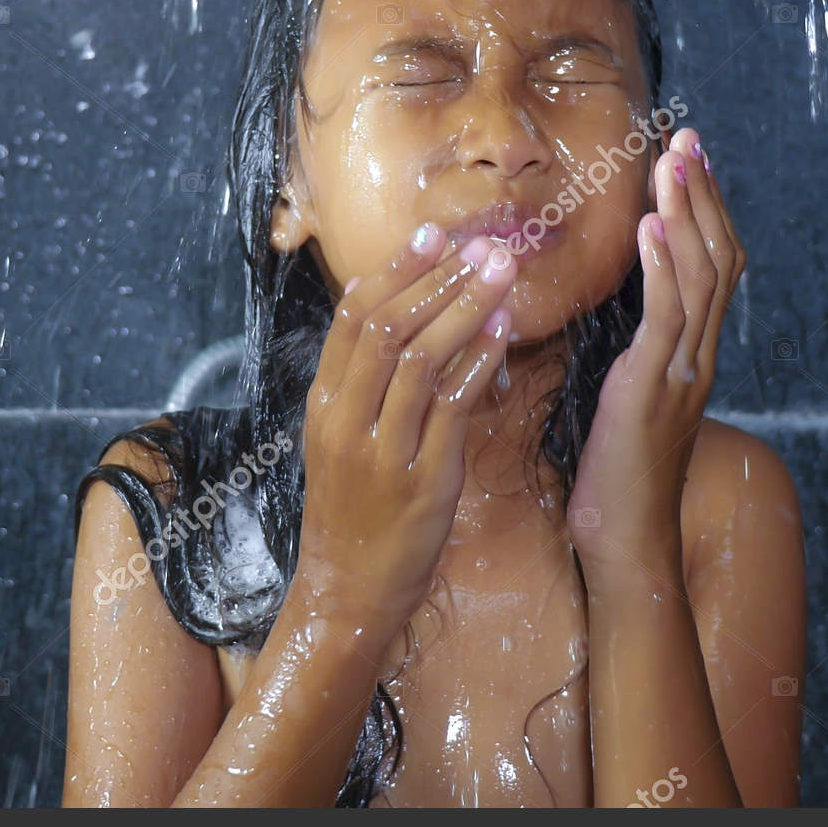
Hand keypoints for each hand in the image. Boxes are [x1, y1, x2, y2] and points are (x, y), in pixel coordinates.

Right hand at [291, 225, 517, 645]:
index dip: (396, 270)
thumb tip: (396, 310)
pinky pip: (451, 408)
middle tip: (481, 244)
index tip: (433, 233)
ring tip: (500, 272)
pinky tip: (503, 332)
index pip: (353, 318)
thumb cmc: (353, 513)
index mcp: (324, 404)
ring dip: (464, 307)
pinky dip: (478, 362)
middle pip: (386, 328)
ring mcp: (382, 451)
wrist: (347, 593)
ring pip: (419, 359)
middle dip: (437, 278)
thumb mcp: (341, 441)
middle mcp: (345, 420)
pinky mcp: (422, 481)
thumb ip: (364, 383)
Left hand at [566, 126, 744, 590]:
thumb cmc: (617, 478)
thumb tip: (620, 316)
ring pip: (701, 277)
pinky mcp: (653, 391)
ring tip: (671, 162)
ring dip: (685, 213)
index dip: (705, 211)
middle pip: (720, 258)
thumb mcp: (625, 401)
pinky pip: (667, 318)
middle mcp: (699, 357)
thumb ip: (634, 354)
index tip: (688, 159)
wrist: (625, 543)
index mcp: (692, 356)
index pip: (714, 267)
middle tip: (688, 138)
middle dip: (703, 194)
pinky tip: (649, 226)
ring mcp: (683, 373)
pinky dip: (662, 265)